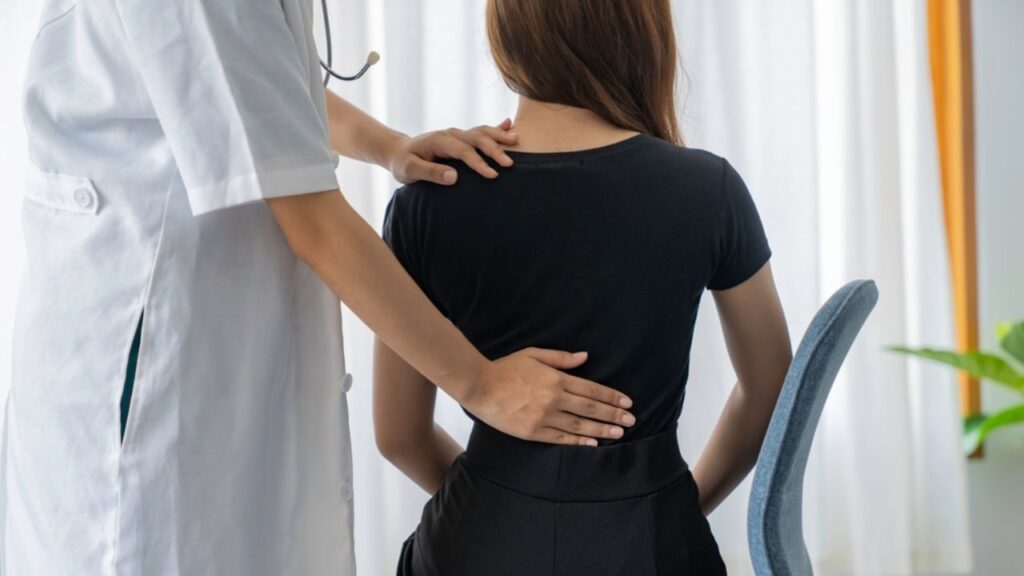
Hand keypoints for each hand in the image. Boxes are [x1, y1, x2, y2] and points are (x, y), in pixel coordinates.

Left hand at [386, 119, 518, 184]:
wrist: (399, 151)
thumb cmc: (403, 163)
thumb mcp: (410, 171)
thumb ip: (430, 173)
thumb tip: (453, 177)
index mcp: (439, 140)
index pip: (462, 151)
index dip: (478, 162)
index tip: (492, 175)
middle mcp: (450, 134)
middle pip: (476, 138)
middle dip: (494, 149)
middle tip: (509, 163)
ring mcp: (457, 134)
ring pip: (481, 132)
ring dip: (499, 136)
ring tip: (517, 140)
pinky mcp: (461, 138)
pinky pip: (480, 131)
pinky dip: (495, 127)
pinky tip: (509, 124)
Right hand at [460, 348, 635, 445]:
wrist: (480, 387)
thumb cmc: (506, 368)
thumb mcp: (534, 355)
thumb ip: (561, 358)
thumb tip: (585, 357)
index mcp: (556, 379)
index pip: (591, 389)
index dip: (611, 396)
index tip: (627, 402)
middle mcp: (554, 399)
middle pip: (590, 408)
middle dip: (613, 415)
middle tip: (631, 420)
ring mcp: (544, 417)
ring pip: (579, 425)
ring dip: (601, 430)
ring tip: (619, 433)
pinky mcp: (533, 432)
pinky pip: (561, 438)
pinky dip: (578, 441)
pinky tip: (592, 443)